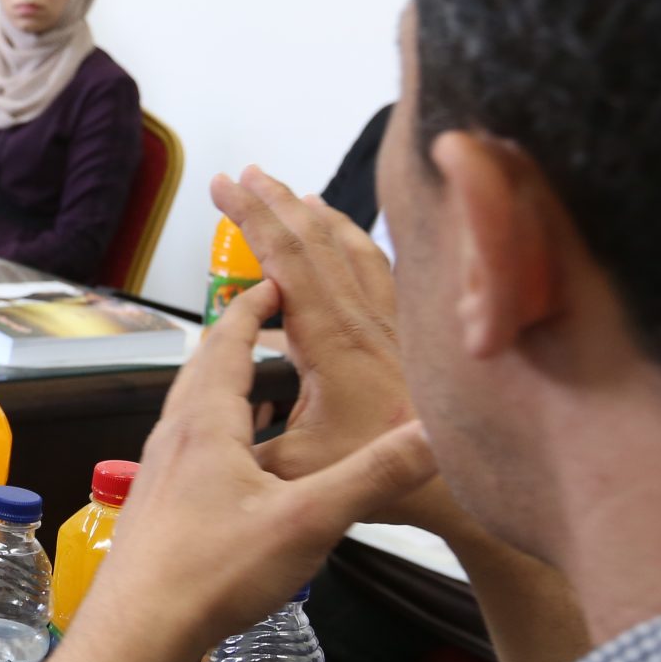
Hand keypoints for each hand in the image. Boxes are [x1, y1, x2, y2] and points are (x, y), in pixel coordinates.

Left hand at [84, 278, 437, 647]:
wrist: (135, 634)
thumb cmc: (208, 576)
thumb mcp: (308, 521)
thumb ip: (374, 474)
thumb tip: (434, 433)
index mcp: (205, 425)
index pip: (225, 342)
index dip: (253, 306)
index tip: (276, 278)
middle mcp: (174, 439)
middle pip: (203, 370)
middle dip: (238, 338)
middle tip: (270, 317)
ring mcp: (160, 474)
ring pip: (193, 411)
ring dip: (226, 387)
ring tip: (261, 383)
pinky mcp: (158, 508)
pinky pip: (190, 450)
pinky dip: (218, 433)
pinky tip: (239, 461)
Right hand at [215, 166, 450, 530]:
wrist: (460, 487)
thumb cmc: (392, 482)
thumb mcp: (300, 471)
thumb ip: (245, 452)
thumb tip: (200, 445)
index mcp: (331, 341)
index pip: (285, 259)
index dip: (251, 217)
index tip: (224, 186)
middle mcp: (363, 320)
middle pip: (316, 240)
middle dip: (275, 201)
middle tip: (245, 174)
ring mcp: (390, 324)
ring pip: (352, 248)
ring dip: (317, 216)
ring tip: (294, 193)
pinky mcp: (406, 335)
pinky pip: (379, 269)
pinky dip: (355, 241)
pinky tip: (347, 236)